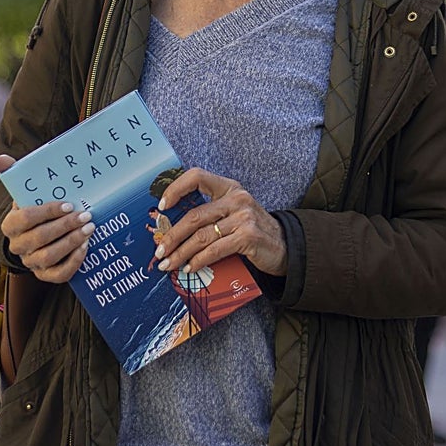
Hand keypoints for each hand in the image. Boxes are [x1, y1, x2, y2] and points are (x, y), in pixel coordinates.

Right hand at [0, 153, 95, 283]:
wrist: (38, 230)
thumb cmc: (34, 204)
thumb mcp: (22, 185)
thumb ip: (8, 169)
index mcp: (10, 225)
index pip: (25, 219)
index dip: (48, 213)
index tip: (69, 205)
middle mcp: (18, 246)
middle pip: (39, 238)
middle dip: (64, 226)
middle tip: (86, 215)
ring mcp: (31, 262)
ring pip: (48, 257)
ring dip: (71, 242)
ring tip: (89, 228)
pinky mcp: (45, 275)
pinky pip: (58, 274)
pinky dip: (73, 262)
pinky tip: (85, 247)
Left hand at [153, 168, 285, 276]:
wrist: (285, 246)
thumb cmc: (251, 230)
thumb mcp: (233, 213)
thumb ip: (209, 213)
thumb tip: (172, 229)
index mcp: (228, 187)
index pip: (196, 176)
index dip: (175, 188)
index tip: (162, 207)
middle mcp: (236, 198)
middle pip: (194, 215)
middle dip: (172, 235)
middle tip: (159, 251)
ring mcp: (243, 217)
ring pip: (201, 235)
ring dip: (181, 253)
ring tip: (168, 264)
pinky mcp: (248, 236)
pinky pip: (215, 249)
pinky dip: (198, 261)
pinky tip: (189, 268)